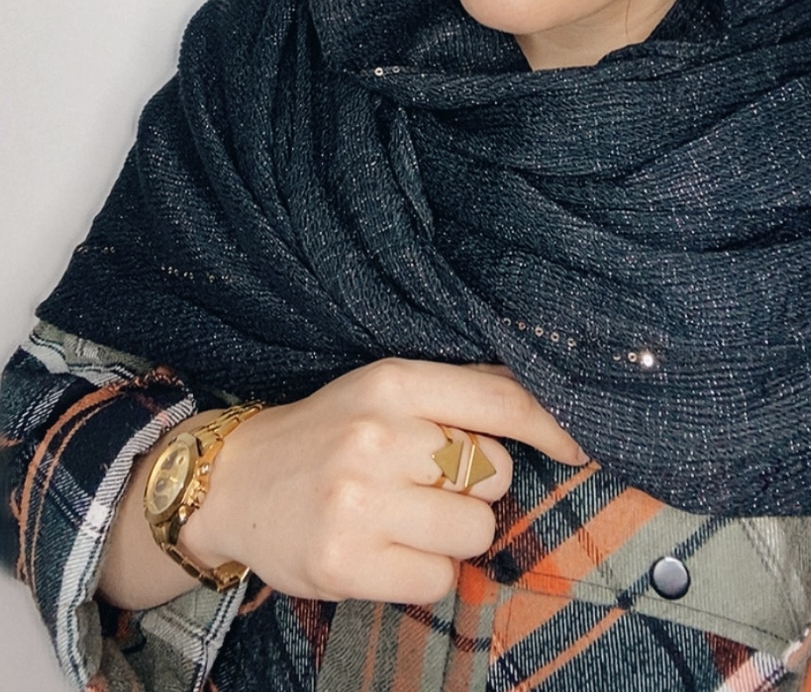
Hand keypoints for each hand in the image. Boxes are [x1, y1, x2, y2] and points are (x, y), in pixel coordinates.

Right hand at [183, 358, 585, 603]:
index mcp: (392, 383)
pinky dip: (424, 573)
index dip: (551, 425)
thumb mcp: (381, 392)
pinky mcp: (347, 561)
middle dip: (475, 488)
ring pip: (475, 533)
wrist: (232, 483)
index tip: (580, 446)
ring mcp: (361, 500)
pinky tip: (387, 552)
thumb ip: (454, 396)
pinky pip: (439, 580)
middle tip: (425, 485)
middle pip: (494, 475)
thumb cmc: (326, 435)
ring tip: (405, 521)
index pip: (499, 399)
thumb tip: (543, 406)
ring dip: (453, 537)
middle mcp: (378, 435)